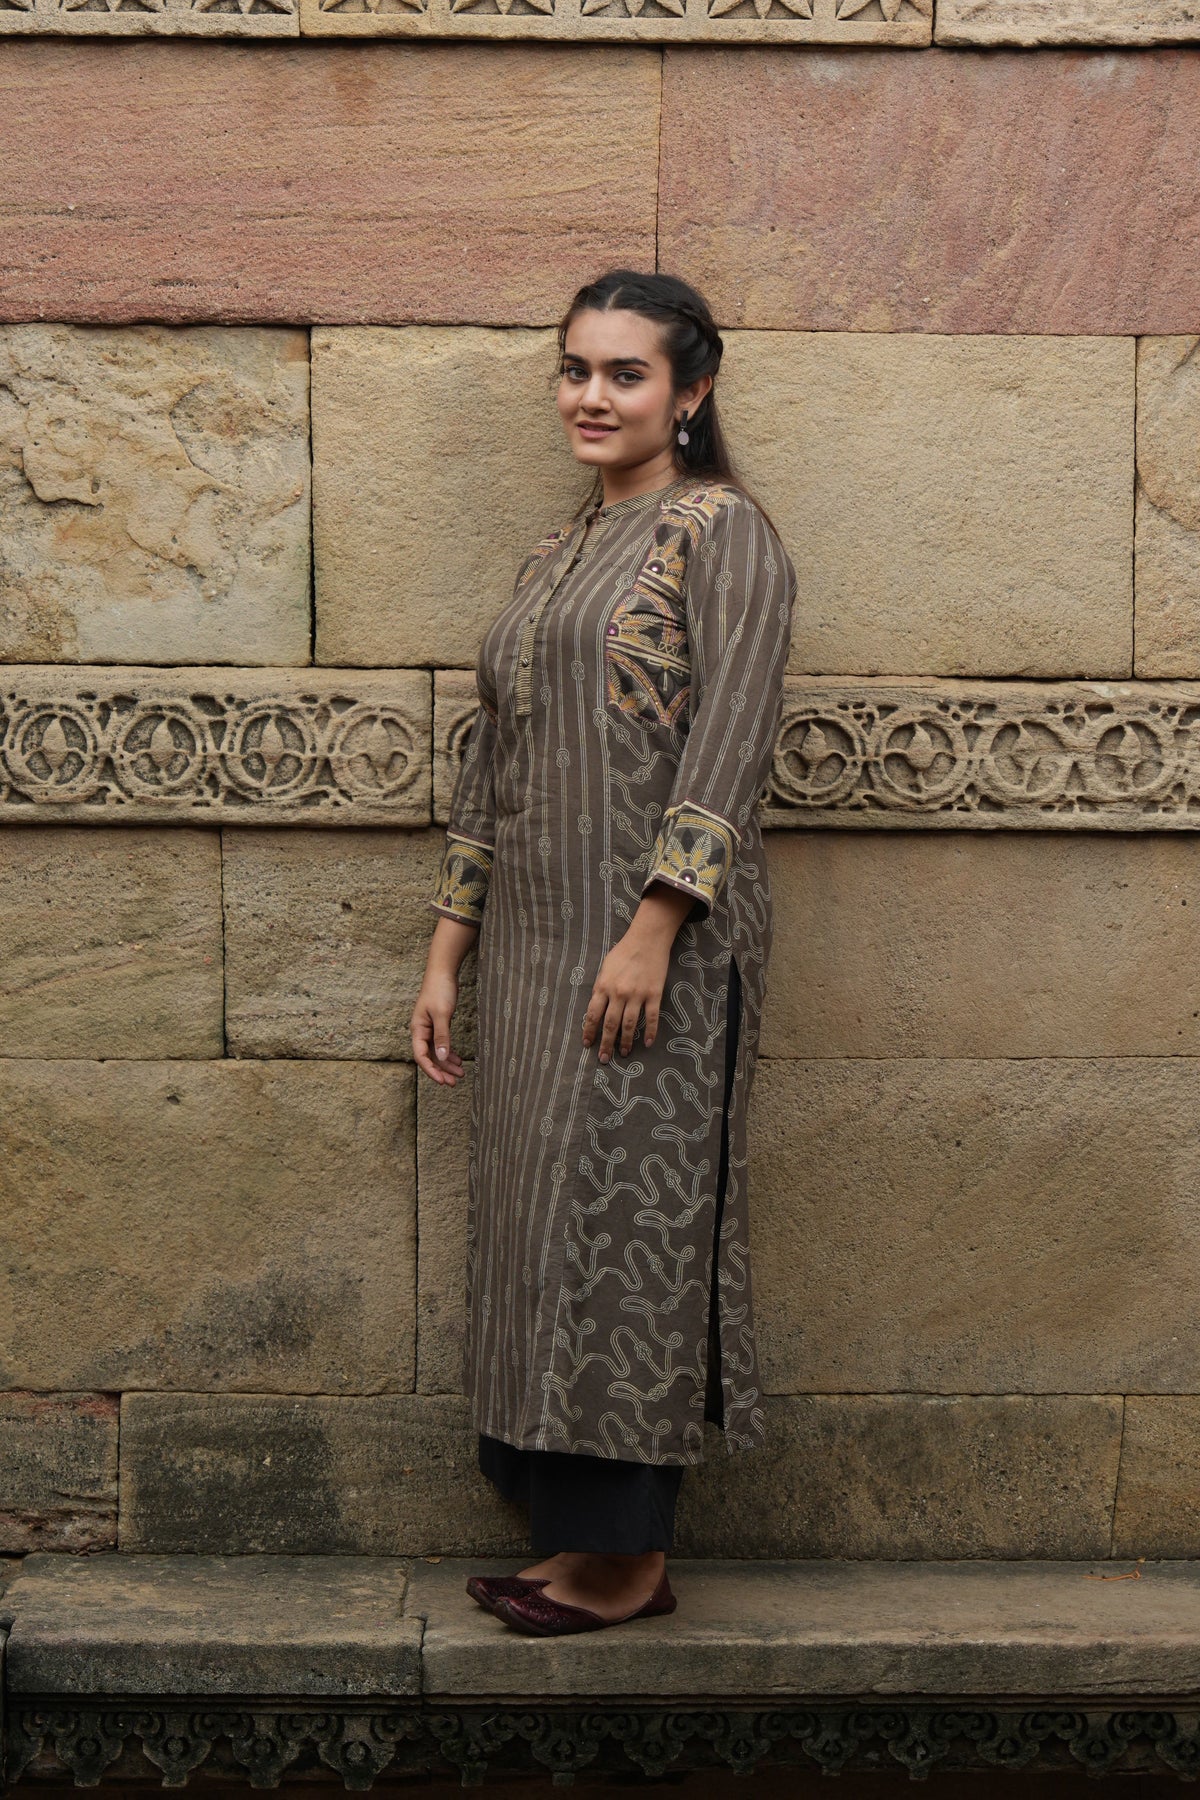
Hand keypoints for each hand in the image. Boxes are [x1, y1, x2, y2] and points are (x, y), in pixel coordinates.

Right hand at [411, 967, 465, 1085]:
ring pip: (437, 1052)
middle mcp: (421, 1031)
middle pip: (429, 1057)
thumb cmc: (440, 990)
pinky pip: (442, 1044)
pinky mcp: (438, 1024)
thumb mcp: (442, 1014)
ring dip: (447, 1064)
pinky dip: (450, 1053)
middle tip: (454, 1083)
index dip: (431, 1070)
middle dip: (441, 1071)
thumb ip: (442, 1036)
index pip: (421, 1056)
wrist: (442, 971)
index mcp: (418, 1029)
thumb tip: (443, 1057)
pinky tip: (458, 1060)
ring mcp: (430, 1028)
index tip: (442, 1081)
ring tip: (460, 1074)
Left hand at [582, 883, 693, 1061]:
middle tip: (603, 1059)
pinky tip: (648, 1043)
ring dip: (625, 1042)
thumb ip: (601, 987)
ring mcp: (637, 995)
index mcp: (603, 986)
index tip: (587, 1045)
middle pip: (610, 1024)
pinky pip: (651, 1018)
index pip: (592, 1015)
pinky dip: (650, 1032)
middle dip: (605, 1044)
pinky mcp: (654, 994)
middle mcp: (618, 993)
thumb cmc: (624, 951)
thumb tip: (597, 1006)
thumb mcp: (605, 967)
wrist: (647, 939)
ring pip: (629, 1025)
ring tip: (623, 1053)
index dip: (589, 1032)